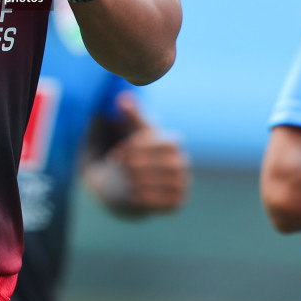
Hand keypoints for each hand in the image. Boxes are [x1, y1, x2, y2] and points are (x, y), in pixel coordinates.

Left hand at [99, 94, 190, 214]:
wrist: (131, 181)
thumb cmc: (134, 152)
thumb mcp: (131, 132)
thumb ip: (129, 116)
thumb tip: (123, 98)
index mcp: (174, 143)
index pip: (164, 143)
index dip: (140, 147)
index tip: (118, 151)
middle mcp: (182, 163)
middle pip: (168, 164)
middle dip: (140, 165)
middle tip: (120, 166)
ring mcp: (182, 183)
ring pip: (166, 184)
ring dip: (140, 182)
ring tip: (125, 179)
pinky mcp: (177, 202)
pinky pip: (165, 202)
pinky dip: (146, 198)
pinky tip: (132, 193)